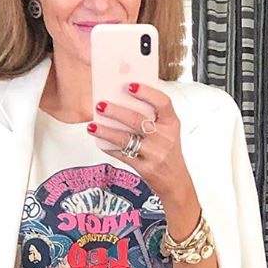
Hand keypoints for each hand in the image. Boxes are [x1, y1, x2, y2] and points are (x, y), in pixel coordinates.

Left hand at [87, 84, 198, 228]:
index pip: (162, 103)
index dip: (147, 93)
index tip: (130, 85)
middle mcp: (165, 137)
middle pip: (138, 120)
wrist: (175, 182)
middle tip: (101, 105)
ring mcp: (155, 154)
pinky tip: (100, 141)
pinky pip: (123, 155)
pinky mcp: (145, 168)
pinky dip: (109, 148)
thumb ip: (152, 116)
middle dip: (116, 111)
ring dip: (107, 131)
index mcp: (171, 123)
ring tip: (93, 126)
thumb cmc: (168, 151)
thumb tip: (124, 98)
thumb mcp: (167, 131)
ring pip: (126, 139)